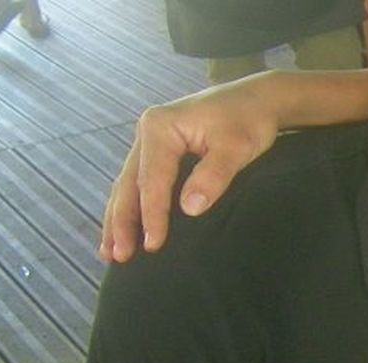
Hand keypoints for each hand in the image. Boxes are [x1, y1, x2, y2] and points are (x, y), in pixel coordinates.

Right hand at [99, 79, 279, 262]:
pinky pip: (138, 183)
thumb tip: (189, 209)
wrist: (257, 101)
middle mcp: (147, 133)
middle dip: (122, 222)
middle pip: (129, 184)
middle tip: (118, 257)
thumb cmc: (248, 121)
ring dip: (119, 219)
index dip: (152, 215)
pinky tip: (124, 230)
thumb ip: (213, 176)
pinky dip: (130, 208)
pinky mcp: (159, 152)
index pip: (152, 180)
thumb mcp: (236, 147)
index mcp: (160, 128)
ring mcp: (150, 142)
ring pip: (127, 186)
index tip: (153, 245)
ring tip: (110, 253)